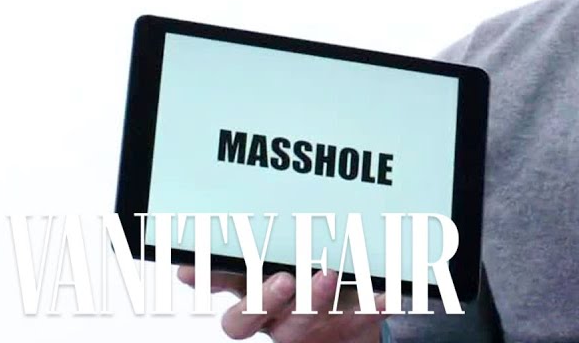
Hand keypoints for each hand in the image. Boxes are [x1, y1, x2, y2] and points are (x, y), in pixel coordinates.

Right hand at [177, 265, 386, 341]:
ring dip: (315, 298)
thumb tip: (205, 249)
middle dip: (267, 298)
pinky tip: (385, 294)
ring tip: (328, 274)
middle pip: (257, 318)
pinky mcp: (352, 328)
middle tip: (282, 278)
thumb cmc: (309, 287)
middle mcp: (280, 320)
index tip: (194, 270)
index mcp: (259, 303)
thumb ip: (257, 255)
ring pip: (305, 321)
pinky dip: (373, 305)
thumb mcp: (280, 270)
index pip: (229, 303)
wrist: (352, 328)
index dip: (211, 286)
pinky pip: (362, 318)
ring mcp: (314, 328)